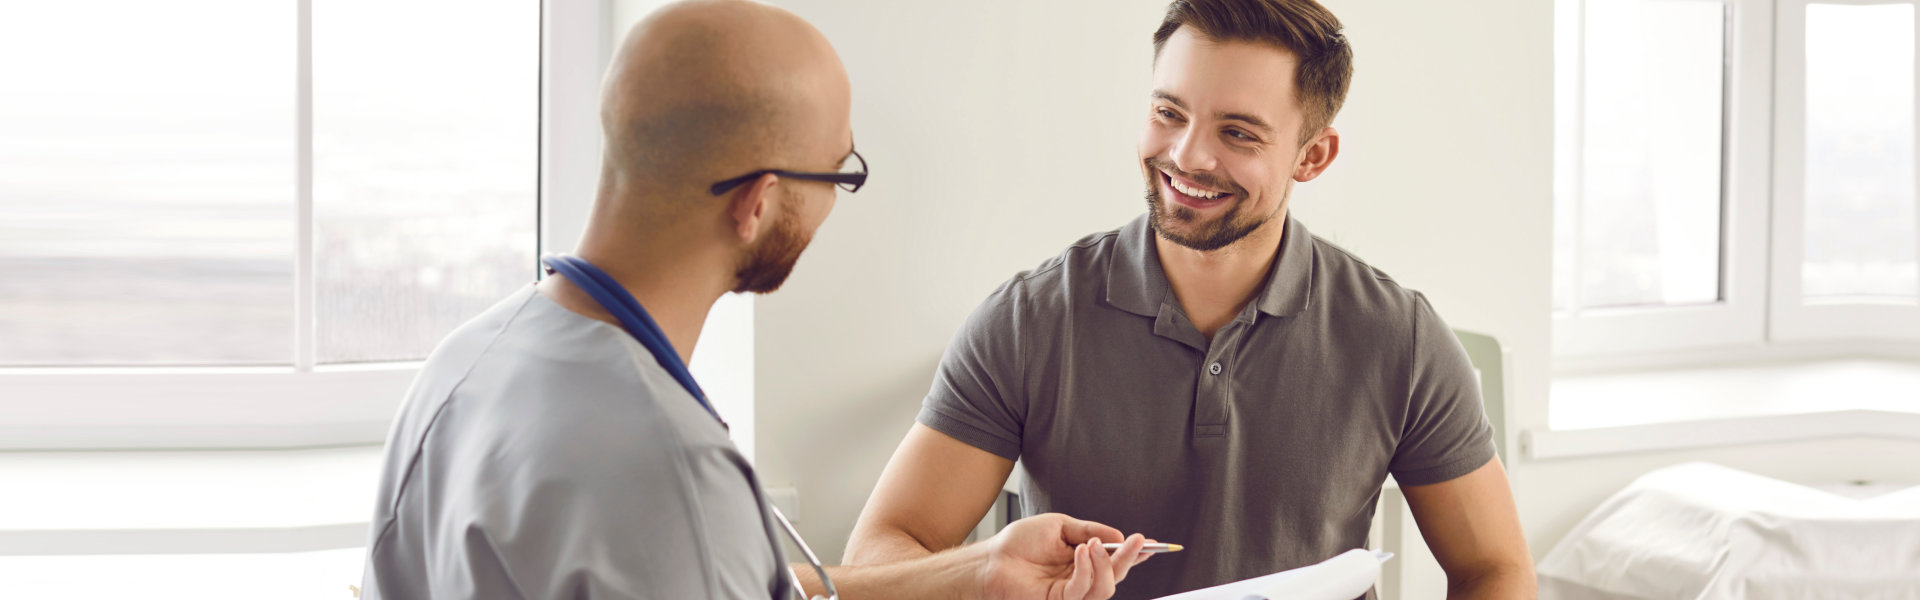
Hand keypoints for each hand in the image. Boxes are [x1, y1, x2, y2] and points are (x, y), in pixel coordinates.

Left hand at [977, 513, 1154, 599]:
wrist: (993, 559)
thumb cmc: (1020, 543)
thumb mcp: (1060, 526)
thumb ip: (1090, 530)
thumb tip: (1118, 536)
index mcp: (1083, 560)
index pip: (1114, 561)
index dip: (1134, 554)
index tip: (1150, 544)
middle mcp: (1081, 578)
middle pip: (1116, 576)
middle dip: (1129, 558)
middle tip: (1137, 541)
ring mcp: (1072, 593)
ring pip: (1105, 588)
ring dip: (1105, 564)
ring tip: (1093, 543)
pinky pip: (1082, 591)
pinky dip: (1086, 569)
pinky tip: (1080, 551)